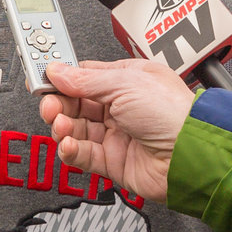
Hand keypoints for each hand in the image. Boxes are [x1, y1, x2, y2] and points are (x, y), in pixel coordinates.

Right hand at [40, 60, 194, 201]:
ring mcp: (117, 134)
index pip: (84, 76)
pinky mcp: (113, 161)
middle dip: (58, 104)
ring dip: (63, 126)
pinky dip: (70, 149)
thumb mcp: (124, 83)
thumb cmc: (173, 114)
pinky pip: (82, 154)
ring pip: (76, 129)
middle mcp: (121, 106)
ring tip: (62, 125)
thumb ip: (85, 79)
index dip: (61, 78)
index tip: (41, 78)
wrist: (190, 155)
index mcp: (127, 80)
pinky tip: (68, 143)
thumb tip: (57, 71)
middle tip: (49, 105)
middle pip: (75, 103)